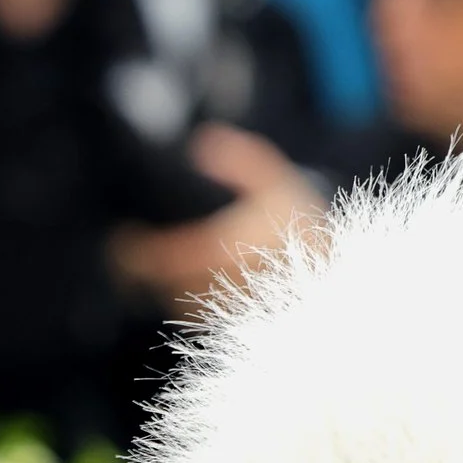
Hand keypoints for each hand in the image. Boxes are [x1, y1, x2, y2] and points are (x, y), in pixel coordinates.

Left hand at [107, 125, 325, 305]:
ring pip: (176, 302)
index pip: (161, 257)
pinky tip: (179, 289)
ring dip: (157, 288)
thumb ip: (244, 159)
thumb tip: (203, 141)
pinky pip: (197, 317)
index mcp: (222, 248)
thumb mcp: (279, 181)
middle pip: (161, 283)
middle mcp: (219, 282)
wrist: (339, 272)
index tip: (123, 238)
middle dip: (138, 270)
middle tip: (124, 256)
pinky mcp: (236, 321)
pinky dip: (181, 304)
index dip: (134, 251)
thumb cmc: (304, 225)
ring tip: (145, 272)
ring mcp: (226, 306)